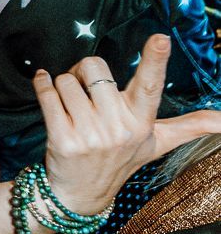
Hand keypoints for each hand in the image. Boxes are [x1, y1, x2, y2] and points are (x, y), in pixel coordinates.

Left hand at [34, 36, 220, 217]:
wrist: (81, 194)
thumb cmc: (121, 160)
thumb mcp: (157, 143)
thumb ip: (190, 126)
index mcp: (142, 122)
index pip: (150, 86)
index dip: (155, 61)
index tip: (160, 39)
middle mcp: (119, 129)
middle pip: (93, 67)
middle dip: (83, 71)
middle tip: (85, 91)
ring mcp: (91, 136)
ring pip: (67, 80)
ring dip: (63, 85)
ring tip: (72, 107)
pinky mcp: (63, 139)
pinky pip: (47, 93)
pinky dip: (42, 85)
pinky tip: (45, 88)